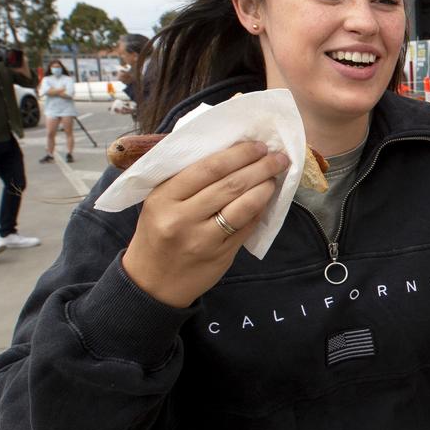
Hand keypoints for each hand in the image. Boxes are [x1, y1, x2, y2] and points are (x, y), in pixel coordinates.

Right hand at [122, 141, 289, 308]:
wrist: (152, 283)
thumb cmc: (157, 234)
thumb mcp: (159, 203)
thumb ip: (186, 181)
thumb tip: (230, 154)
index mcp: (163, 198)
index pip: (207, 168)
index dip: (238, 154)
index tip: (257, 146)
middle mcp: (182, 218)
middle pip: (230, 185)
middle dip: (259, 167)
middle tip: (278, 157)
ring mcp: (202, 239)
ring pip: (243, 206)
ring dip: (265, 187)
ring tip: (275, 176)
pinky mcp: (220, 255)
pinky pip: (247, 227)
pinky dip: (260, 210)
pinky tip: (268, 199)